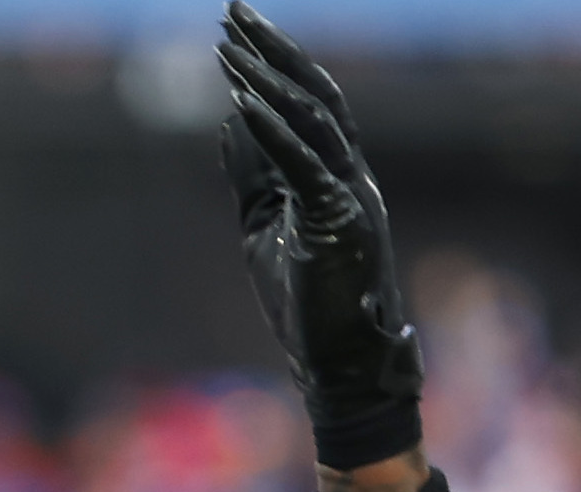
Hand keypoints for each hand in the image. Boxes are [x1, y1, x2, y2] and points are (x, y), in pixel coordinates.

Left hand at [216, 1, 424, 473]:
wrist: (341, 367)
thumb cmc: (308, 304)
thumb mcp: (266, 225)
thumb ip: (255, 174)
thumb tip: (229, 121)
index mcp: (341, 175)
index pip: (311, 102)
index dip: (275, 62)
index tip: (235, 30)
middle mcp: (354, 175)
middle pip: (315, 93)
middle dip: (272, 49)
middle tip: (233, 9)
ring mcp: (353, 197)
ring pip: (312, 119)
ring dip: (267, 79)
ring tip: (226, 47)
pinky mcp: (340, 223)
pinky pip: (304, 166)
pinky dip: (272, 133)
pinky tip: (239, 103)